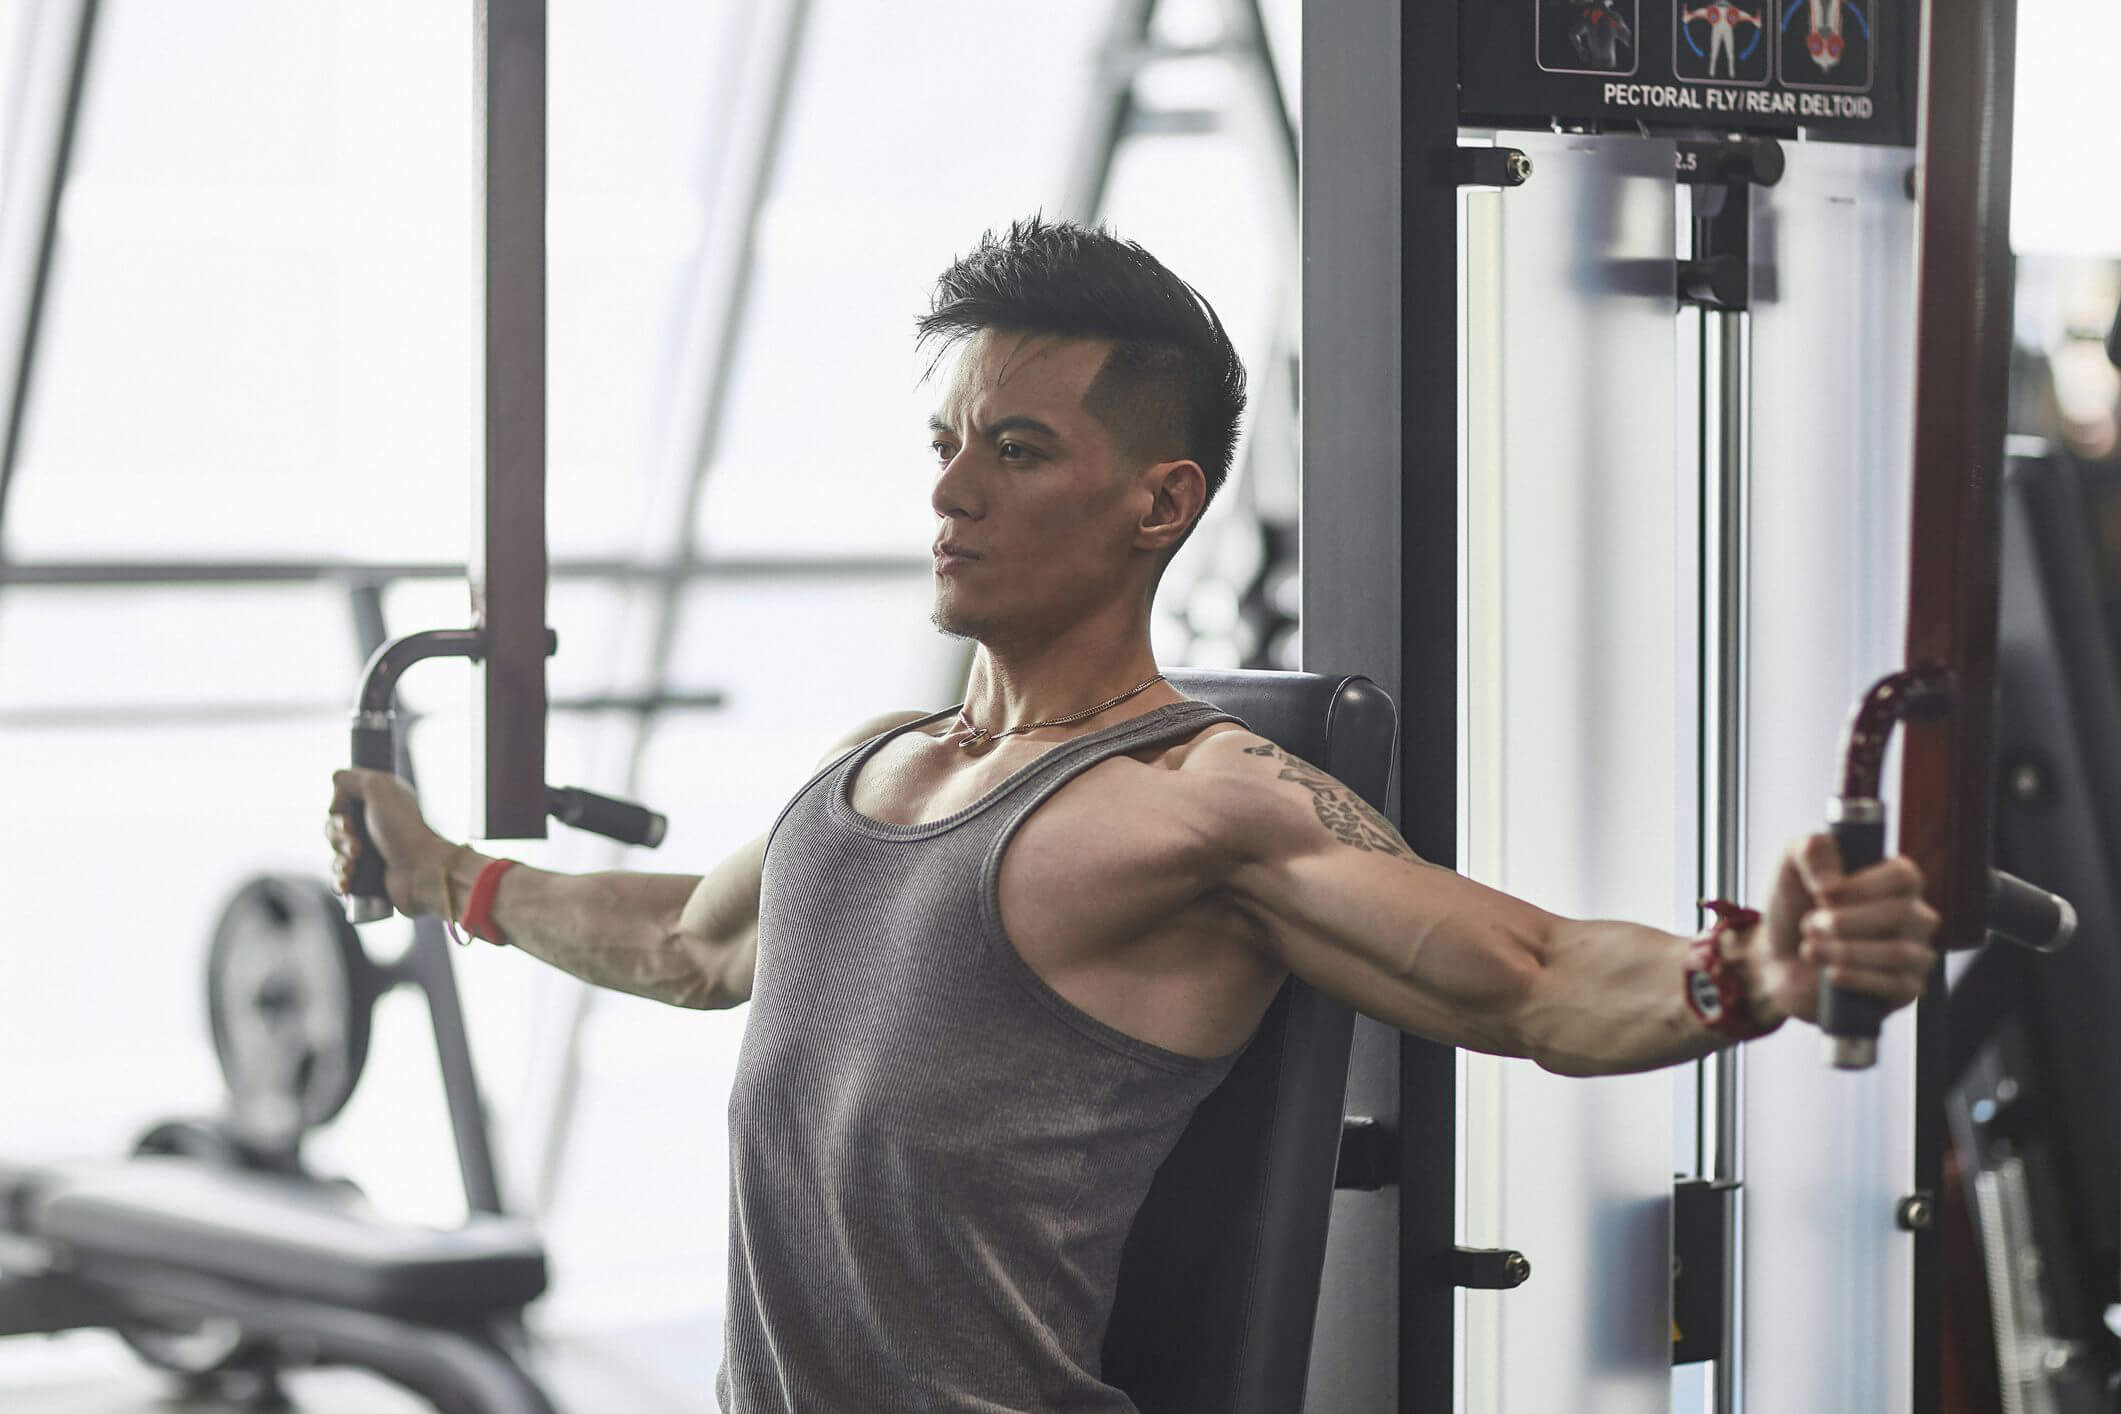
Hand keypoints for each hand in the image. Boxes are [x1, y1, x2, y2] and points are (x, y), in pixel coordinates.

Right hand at [324, 768, 452, 917]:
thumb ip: (351, 777)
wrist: (422, 869)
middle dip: (339, 838)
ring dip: (340, 860)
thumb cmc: (404, 828)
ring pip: (335, 856)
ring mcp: (370, 854)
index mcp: (376, 804)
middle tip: (357, 846)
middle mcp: (372, 827)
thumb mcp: (379, 787)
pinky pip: (339, 880)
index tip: (348, 818)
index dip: (337, 813)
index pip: (338, 805)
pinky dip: (340, 881)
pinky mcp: (367, 878)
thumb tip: (335, 784)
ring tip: (356, 864)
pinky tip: (347, 882)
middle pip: (332, 830)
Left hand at [1745, 833, 1941, 1026]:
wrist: (1778, 961)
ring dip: (1845, 951)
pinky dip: (1858, 979)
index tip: (1823, 893)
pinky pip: (1897, 986)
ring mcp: (1916, 954)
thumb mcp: (1792, 867)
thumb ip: (1811, 851)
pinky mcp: (1906, 989)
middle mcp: (1915, 915)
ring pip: (1898, 952)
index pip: (1904, 876)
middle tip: (1809, 924)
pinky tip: (1831, 974)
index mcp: (1896, 881)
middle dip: (1846, 921)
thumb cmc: (1794, 908)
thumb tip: (1833, 881)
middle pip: (1902, 913)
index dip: (1863, 885)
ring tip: (1809, 949)